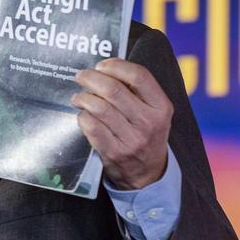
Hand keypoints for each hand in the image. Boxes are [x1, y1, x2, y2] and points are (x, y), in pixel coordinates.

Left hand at [71, 58, 172, 189]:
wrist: (149, 174)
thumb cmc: (147, 134)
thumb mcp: (155, 112)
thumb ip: (138, 91)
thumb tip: (107, 69)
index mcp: (161, 107)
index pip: (139, 76)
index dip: (116, 66)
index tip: (102, 65)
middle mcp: (148, 122)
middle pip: (114, 90)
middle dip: (92, 78)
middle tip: (81, 76)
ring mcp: (131, 139)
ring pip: (99, 108)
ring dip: (83, 97)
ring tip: (78, 96)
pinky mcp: (114, 152)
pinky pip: (91, 127)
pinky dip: (83, 117)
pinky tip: (82, 114)